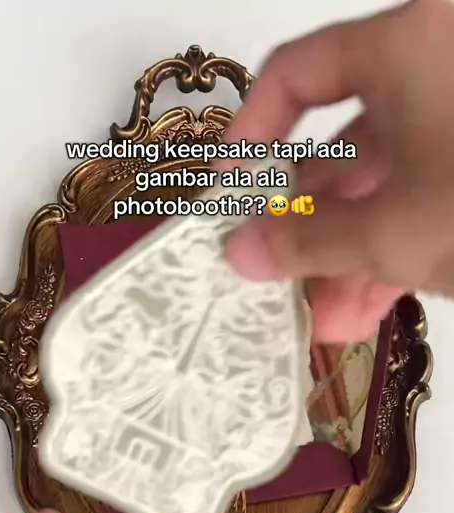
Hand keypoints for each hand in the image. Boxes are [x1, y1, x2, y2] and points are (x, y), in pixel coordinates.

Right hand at [225, 0, 453, 340]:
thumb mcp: (392, 230)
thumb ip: (304, 241)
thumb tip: (237, 252)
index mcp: (407, 44)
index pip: (296, 73)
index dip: (249, 138)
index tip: (229, 198)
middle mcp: (436, 66)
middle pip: (344, 144)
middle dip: (306, 225)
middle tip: (274, 277)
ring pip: (388, 184)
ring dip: (347, 254)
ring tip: (324, 318)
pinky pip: (425, 199)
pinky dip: (393, 250)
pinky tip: (368, 307)